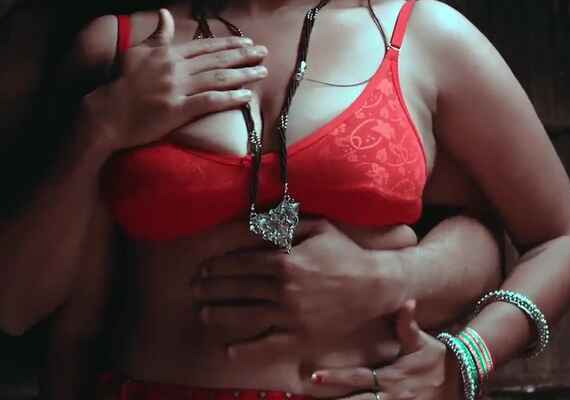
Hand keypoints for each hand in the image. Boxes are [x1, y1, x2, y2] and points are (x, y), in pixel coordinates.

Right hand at [86, 8, 267, 150]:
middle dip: (243, 55)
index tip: (246, 42)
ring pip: (218, 78)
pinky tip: (246, 96)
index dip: (228, 43)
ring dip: (243, 74)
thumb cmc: (120, 82)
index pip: (205, 46)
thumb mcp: (136, 52)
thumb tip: (165, 13)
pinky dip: (230, 98)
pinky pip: (210, 102)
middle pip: (217, 59)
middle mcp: (177, 68)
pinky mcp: (178, 110)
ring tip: (262, 72)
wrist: (108, 112)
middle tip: (264, 52)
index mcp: (168, 54)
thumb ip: (157, 35)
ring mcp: (178, 89)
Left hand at [191, 219, 411, 358]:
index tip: (205, 267)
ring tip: (203, 313)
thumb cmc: (345, 252)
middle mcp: (284, 289)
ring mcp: (292, 314)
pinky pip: (269, 344)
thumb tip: (255, 218)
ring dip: (221, 315)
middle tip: (194, 288)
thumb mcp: (317, 227)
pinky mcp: (302, 335)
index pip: (243, 263)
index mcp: (286, 260)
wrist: (375, 285)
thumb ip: (285, 223)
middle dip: (212, 288)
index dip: (220, 266)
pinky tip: (229, 350)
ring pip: (247, 316)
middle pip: (239, 288)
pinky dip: (248, 349)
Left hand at [309, 300, 459, 399]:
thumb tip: (406, 301)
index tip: (315, 375)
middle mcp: (392, 396)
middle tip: (307, 398)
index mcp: (393, 377)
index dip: (337, 378)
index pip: (359, 378)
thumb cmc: (437, 358)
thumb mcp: (423, 342)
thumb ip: (408, 325)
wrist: (460, 380)